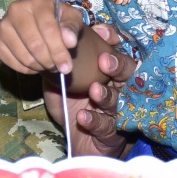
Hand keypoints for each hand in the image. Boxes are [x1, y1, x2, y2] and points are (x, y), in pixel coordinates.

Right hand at [0, 0, 82, 75]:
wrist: (45, 27)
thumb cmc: (61, 22)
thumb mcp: (73, 20)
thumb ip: (72, 28)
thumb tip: (69, 40)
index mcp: (38, 1)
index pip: (48, 29)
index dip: (58, 50)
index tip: (67, 67)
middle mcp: (16, 10)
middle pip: (34, 44)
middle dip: (49, 61)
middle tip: (58, 67)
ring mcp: (4, 27)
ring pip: (24, 56)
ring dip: (39, 66)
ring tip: (48, 64)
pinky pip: (12, 63)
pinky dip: (26, 69)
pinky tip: (35, 64)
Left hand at [43, 22, 137, 156]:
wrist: (77, 142)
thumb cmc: (72, 106)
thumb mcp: (61, 83)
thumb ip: (58, 64)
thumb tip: (48, 42)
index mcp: (109, 73)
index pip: (116, 51)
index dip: (113, 41)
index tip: (103, 35)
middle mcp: (118, 89)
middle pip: (128, 73)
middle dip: (118, 65)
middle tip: (104, 61)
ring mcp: (117, 112)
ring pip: (119, 101)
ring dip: (106, 95)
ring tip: (94, 90)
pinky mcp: (112, 134)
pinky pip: (106, 126)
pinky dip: (94, 121)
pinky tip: (83, 117)